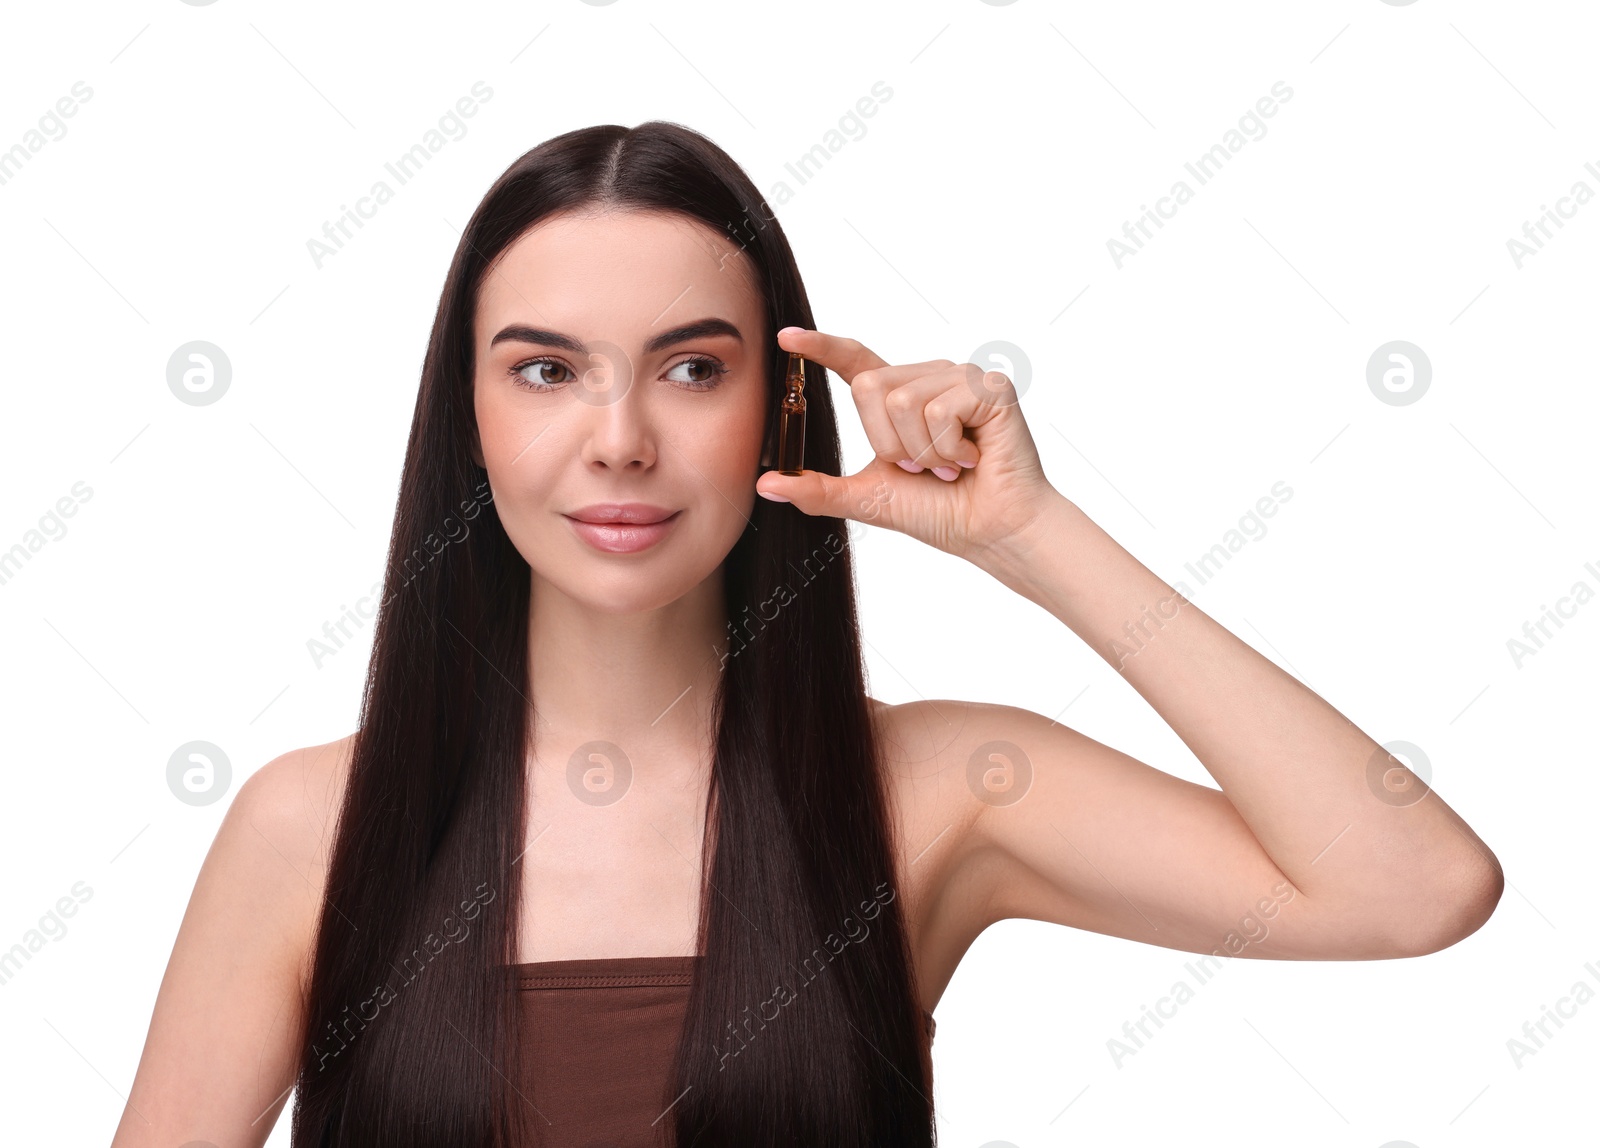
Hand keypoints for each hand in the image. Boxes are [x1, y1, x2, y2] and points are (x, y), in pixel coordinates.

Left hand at [756, 327, 1059, 563]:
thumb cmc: (939, 512)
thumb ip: (818, 489)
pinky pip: (940, 411)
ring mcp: (960, 378)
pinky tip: (972, 459)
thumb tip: (766, 484)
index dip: (821, 347)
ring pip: (904, 402)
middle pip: (871, 386)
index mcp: (900, 396)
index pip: (855, 361)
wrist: (990, 531)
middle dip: (889, 443)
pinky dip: (949, 449)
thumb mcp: (867, 498)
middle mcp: (928, 378)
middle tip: (923, 467)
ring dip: (922, 452)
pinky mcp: (989, 387)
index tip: (786, 338)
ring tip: (950, 465)